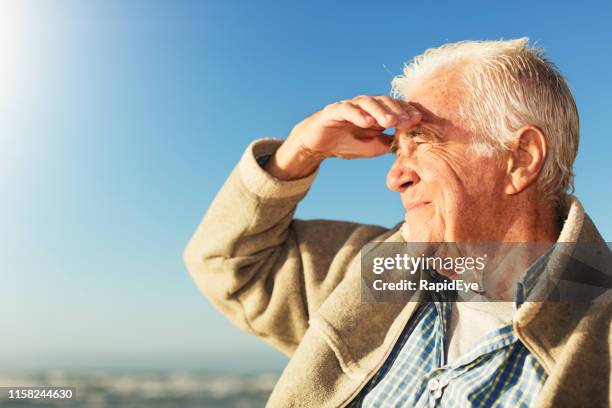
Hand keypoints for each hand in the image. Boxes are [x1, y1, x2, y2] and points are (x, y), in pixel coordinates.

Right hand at [266, 95, 421, 179]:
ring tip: (390, 122)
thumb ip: (390, 144)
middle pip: (384, 102)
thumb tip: (410, 147)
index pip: (395, 107)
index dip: (407, 112)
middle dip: (397, 111)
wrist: (318, 145)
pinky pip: (347, 109)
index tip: (419, 120)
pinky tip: (367, 122)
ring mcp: (349, 105)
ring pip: (368, 103)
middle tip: (408, 122)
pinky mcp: (334, 110)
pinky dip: (358, 114)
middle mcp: (365, 105)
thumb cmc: (347, 144)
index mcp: (376, 112)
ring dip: (381, 112)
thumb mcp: (374, 147)